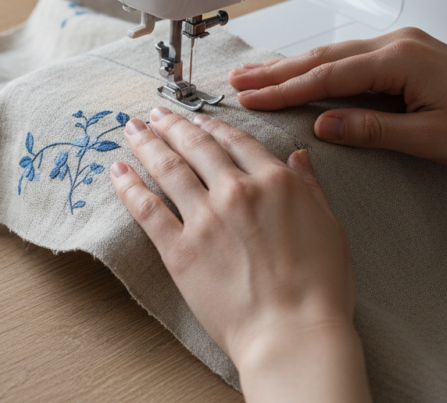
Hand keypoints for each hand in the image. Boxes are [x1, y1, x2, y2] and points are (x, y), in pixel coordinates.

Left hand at [110, 107, 369, 401]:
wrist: (292, 332)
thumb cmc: (320, 288)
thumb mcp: (329, 227)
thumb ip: (310, 188)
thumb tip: (298, 157)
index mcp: (275, 182)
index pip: (236, 142)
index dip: (213, 128)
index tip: (198, 119)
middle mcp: (237, 191)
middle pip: (197, 147)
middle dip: (173, 126)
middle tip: (155, 113)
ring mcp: (205, 219)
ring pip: (169, 169)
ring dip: (147, 143)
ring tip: (131, 129)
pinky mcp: (179, 249)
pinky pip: (147, 209)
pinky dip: (129, 186)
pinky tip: (117, 170)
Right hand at [229, 27, 446, 168]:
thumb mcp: (428, 139)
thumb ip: (371, 129)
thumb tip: (321, 125)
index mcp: (401, 60)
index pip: (327, 76)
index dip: (283, 89)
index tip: (249, 98)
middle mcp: (398, 44)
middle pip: (323, 58)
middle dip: (276, 71)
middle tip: (236, 81)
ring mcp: (402, 45)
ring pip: (334, 55)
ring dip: (293, 66)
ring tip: (255, 75)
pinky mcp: (406, 53)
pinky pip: (352, 58)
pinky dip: (320, 67)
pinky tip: (300, 72)